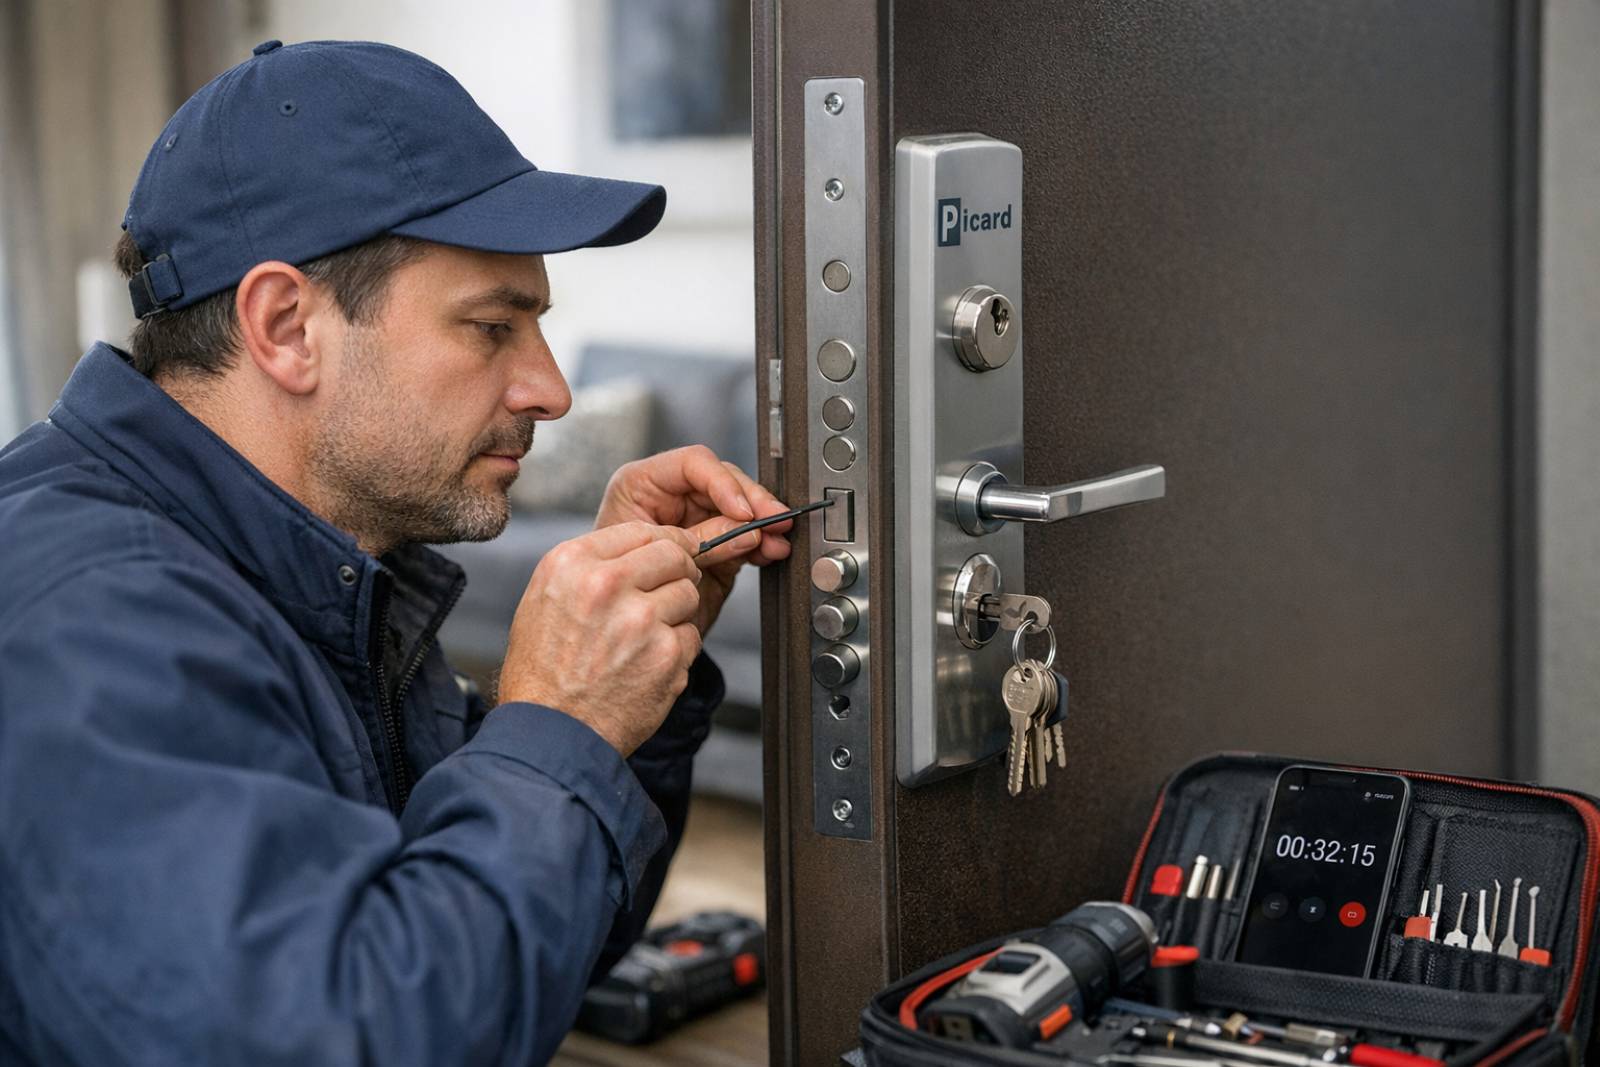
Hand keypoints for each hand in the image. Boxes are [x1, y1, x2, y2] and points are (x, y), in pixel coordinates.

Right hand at [497, 522, 703, 756]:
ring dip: (676, 614)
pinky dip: (676, 651)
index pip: (640, 531)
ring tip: (643, 639)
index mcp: (572, 564)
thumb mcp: (546, 599)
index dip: (664, 542)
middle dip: (679, 572)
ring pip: (688, 595)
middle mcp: (606, 586)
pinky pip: (690, 636)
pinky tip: (645, 666)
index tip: (674, 552)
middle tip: (668, 592)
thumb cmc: (544, 668)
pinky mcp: (666, 656)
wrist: (551, 731)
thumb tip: (646, 546)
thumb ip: (592, 566)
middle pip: (674, 556)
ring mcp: (640, 621)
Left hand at [595, 445, 793, 636]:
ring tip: (777, 541)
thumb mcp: (656, 562)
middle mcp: (671, 495)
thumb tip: (748, 531)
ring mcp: (694, 517)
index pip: (692, 464)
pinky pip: (745, 534)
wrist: (624, 632)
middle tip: (775, 520)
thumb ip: (703, 543)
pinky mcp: (715, 541)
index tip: (743, 511)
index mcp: (642, 485)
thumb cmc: (621, 594)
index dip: (723, 483)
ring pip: (740, 506)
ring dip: (764, 522)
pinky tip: (772, 551)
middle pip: (723, 481)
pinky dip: (762, 543)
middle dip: (753, 502)